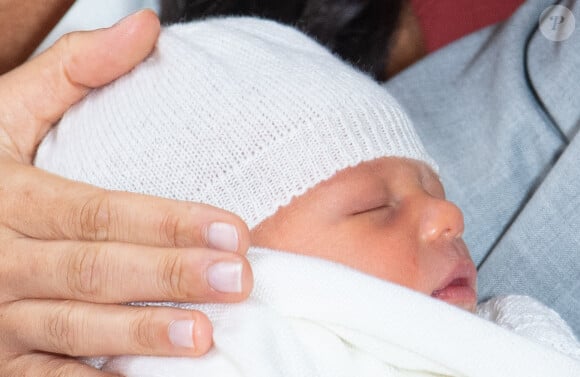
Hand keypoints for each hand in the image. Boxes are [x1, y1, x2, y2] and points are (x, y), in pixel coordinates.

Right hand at [0, 10, 252, 376]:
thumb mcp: (7, 109)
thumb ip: (75, 69)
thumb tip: (145, 23)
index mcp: (10, 197)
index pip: (101, 211)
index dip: (170, 221)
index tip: (235, 230)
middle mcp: (1, 259)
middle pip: (96, 270)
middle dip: (169, 277)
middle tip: (237, 282)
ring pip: (73, 327)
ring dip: (139, 335)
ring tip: (202, 339)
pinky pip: (43, 376)